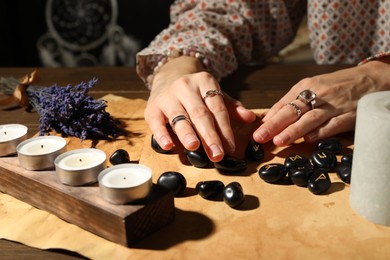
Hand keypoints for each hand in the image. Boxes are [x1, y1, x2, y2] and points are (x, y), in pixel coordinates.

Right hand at [145, 56, 255, 161]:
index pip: (217, 108)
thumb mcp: (214, 94)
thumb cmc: (195, 92)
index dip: (224, 128)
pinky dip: (161, 134)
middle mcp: (185, 87)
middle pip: (200, 113)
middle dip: (209, 135)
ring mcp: (167, 96)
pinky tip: (168, 146)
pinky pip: (156, 122)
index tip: (230, 147)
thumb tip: (250, 118)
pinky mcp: (152, 107)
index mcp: (205, 82)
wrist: (168, 77)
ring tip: (194, 147)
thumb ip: (231, 107)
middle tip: (217, 154)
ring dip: (187, 133)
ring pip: (178, 117)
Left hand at [253, 60, 389, 145]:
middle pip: (293, 111)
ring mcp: (334, 105)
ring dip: (294, 130)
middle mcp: (318, 94)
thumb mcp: (314, 87)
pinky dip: (321, 132)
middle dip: (274, 125)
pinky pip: (333, 124)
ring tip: (279, 141)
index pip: (284, 104)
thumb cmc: (336, 85)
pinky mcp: (350, 115)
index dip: (269, 118)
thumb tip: (270, 118)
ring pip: (311, 118)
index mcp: (306, 86)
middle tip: (259, 137)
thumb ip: (293, 101)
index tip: (255, 130)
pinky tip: (309, 140)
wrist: (371, 78)